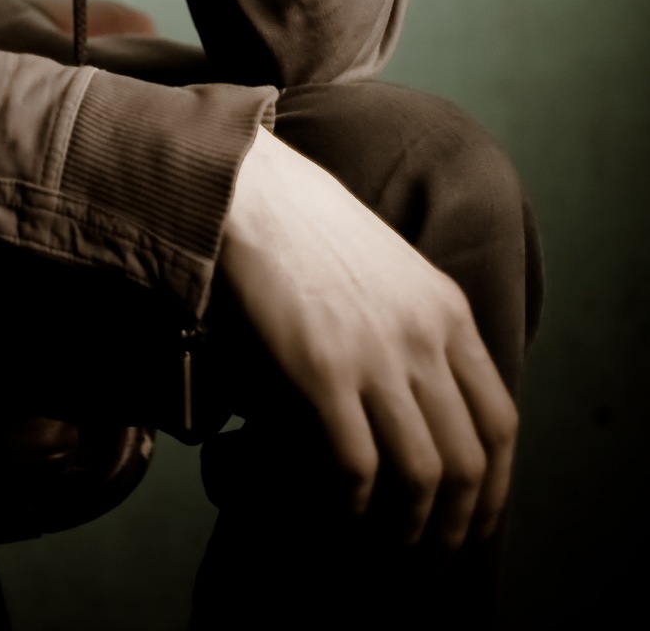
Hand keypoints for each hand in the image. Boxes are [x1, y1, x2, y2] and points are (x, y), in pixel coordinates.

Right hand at [218, 126, 518, 548]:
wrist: (247, 187)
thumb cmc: (305, 227)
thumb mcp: (389, 270)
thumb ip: (415, 331)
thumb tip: (414, 413)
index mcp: (447, 311)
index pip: (500, 424)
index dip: (493, 489)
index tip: (472, 523)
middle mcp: (424, 336)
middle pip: (467, 461)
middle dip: (453, 526)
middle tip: (428, 558)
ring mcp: (375, 354)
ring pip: (421, 475)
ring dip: (406, 529)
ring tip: (383, 550)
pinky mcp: (322, 370)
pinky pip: (357, 467)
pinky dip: (351, 507)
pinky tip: (336, 514)